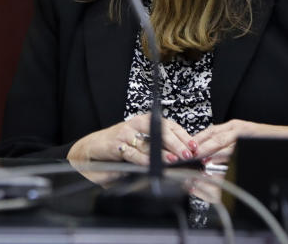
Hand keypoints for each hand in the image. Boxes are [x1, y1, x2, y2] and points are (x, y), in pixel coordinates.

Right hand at [67, 113, 196, 165]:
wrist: (94, 148)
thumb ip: (159, 148)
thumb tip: (182, 157)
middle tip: (187, 154)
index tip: (194, 147)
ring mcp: (126, 133)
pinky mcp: (116, 144)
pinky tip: (151, 164)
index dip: (184, 136)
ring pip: (149, 143)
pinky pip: (132, 152)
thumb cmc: (120, 146)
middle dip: (177, 144)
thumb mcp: (142, 144)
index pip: (170, 125)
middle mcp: (137, 124)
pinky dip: (142, 159)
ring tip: (173, 161)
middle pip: (162, 131)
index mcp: (147, 122)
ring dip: (163, 153)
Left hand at [190, 120, 287, 164]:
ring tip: (200, 160)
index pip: (209, 132)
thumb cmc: (266, 140)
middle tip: (189, 156)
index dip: (197, 141)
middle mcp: (237, 127)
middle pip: (213, 136)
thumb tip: (207, 156)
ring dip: (210, 152)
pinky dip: (228, 155)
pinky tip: (221, 161)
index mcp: (232, 126)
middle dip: (200, 147)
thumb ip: (227, 144)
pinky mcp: (255, 138)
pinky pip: (238, 147)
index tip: (186, 150)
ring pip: (224, 142)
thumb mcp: (243, 138)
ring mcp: (246, 132)